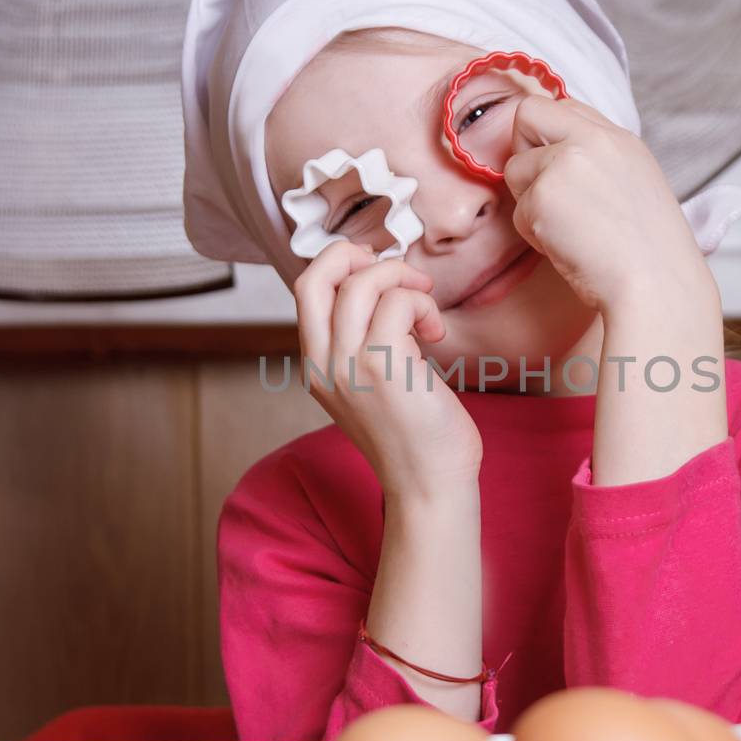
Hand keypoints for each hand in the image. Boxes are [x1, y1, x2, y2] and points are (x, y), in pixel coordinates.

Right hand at [292, 239, 482, 491]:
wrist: (428, 485)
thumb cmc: (413, 436)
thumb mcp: (369, 385)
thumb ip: (361, 342)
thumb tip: (379, 287)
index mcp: (316, 365)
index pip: (305, 288)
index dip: (341, 263)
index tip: (378, 271)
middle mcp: (323, 363)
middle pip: (316, 276)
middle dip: (357, 254)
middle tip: (397, 273)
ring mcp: (348, 365)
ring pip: (362, 283)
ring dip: (403, 280)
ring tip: (424, 310)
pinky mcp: (383, 367)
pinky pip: (397, 303)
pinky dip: (422, 305)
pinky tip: (435, 333)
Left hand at [501, 95, 710, 314]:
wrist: (656, 285)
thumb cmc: (649, 255)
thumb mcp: (636, 187)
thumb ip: (597, 164)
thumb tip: (553, 162)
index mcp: (621, 139)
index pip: (565, 106)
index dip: (549, 136)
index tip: (555, 170)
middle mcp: (593, 140)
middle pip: (526, 115)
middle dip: (524, 153)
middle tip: (548, 196)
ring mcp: (566, 163)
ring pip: (515, 169)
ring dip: (531, 204)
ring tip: (568, 231)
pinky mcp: (544, 196)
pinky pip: (518, 213)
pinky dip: (536, 236)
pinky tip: (569, 248)